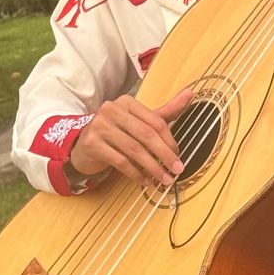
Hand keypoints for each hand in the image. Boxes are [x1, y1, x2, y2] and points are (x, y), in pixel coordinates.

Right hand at [69, 88, 194, 187]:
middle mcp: (112, 110)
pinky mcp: (92, 144)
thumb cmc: (117, 133)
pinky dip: (135, 173)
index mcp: (127, 102)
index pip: (156, 121)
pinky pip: (120, 161)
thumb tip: (190, 93)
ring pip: (134, 150)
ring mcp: (100, 126)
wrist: (83, 146)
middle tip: (177, 170)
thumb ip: (165, 111)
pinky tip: (144, 181)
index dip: (170, 141)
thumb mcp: (140, 121)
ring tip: (163, 179)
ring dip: (152, 168)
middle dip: (165, 155)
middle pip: (146, 135)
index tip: (179, 156)